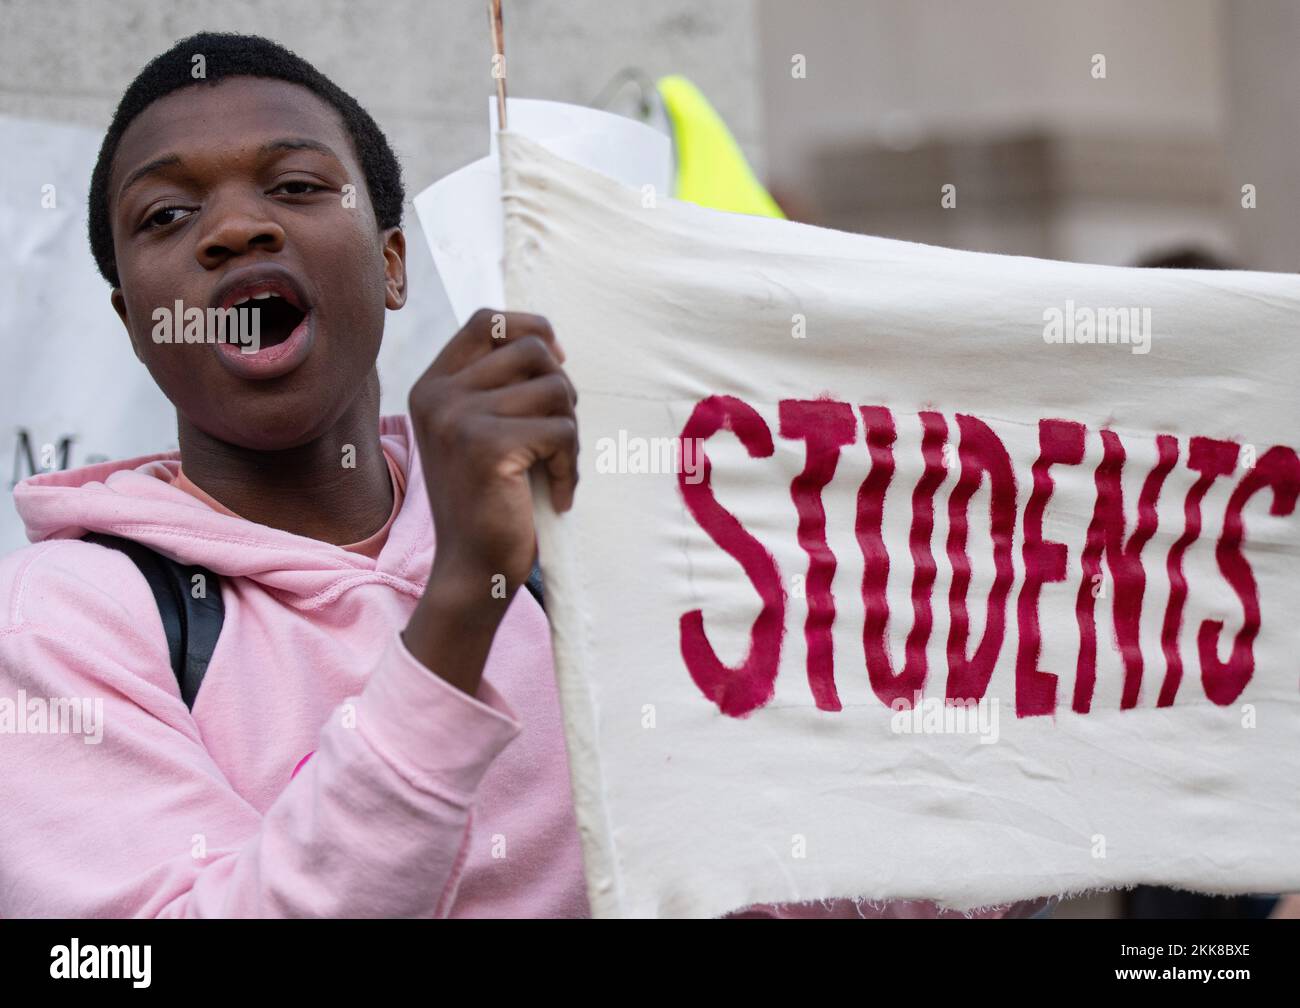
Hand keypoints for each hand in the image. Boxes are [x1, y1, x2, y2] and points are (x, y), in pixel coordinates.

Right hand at [401, 309, 577, 692]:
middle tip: (558, 440)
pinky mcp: (486, 446)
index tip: (557, 365)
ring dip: (569, 433)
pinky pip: (561, 430)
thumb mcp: (482, 431)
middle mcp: (438, 395)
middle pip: (532, 350)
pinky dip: (571, 466)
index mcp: (433, 385)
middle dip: (562, 392)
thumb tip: (550, 342)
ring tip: (554, 471)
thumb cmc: (491, 501)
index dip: (533, 329)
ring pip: (555, 390)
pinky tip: (557, 495)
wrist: (472, 570)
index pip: (488, 320)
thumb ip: (500, 387)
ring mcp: (457, 417)